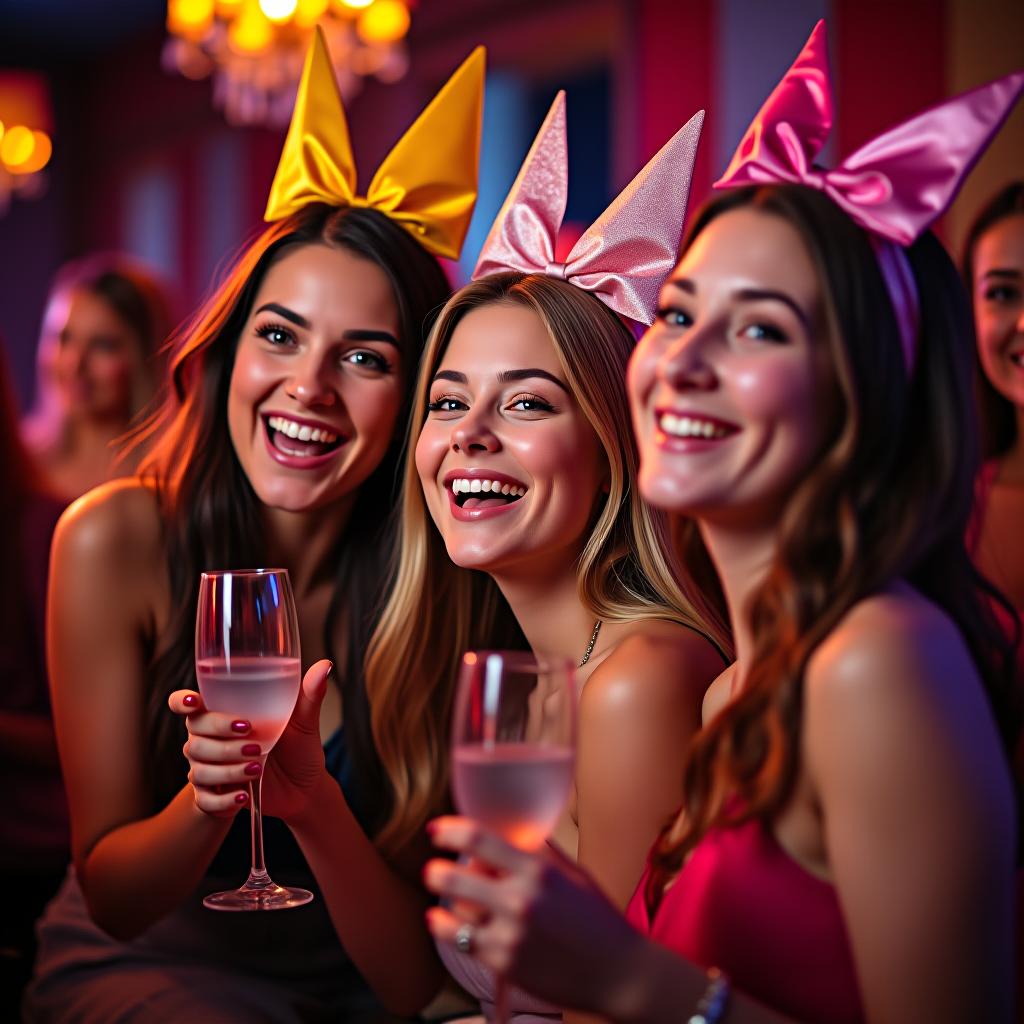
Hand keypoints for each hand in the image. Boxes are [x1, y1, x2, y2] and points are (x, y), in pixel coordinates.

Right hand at [169, 659, 332, 822]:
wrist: (306, 786)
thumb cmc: (298, 746)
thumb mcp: (304, 721)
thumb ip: (309, 694)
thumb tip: (325, 664)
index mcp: (224, 713)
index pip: (186, 704)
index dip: (181, 701)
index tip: (195, 702)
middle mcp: (209, 738)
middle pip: (194, 734)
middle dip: (221, 737)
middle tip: (254, 742)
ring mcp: (209, 768)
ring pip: (199, 766)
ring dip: (228, 768)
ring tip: (257, 767)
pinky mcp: (215, 796)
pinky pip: (205, 800)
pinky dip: (223, 800)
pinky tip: (243, 795)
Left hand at [424, 817, 645, 1013]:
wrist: (618, 972)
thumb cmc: (597, 919)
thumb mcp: (573, 873)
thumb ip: (540, 850)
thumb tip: (514, 829)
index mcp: (539, 869)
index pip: (479, 840)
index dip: (450, 831)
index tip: (436, 831)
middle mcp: (521, 898)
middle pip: (454, 877)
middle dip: (437, 872)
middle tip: (435, 871)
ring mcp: (511, 933)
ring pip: (455, 909)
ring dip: (447, 902)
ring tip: (452, 900)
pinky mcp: (505, 963)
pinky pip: (459, 940)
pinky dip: (445, 928)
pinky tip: (440, 921)